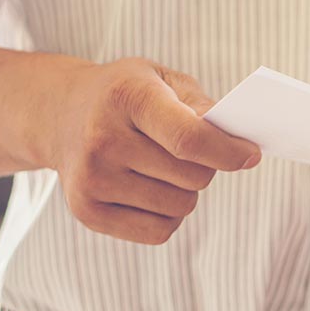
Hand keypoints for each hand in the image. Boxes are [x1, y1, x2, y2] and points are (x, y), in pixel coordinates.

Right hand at [44, 59, 259, 244]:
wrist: (59, 113)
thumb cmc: (126, 95)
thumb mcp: (162, 79)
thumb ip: (203, 107)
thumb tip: (238, 147)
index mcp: (126, 97)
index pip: (189, 138)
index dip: (229, 152)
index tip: (251, 155)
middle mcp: (102, 140)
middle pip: (193, 177)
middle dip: (206, 166)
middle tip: (188, 151)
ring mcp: (91, 180)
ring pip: (180, 207)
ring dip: (185, 191)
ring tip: (161, 166)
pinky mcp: (87, 212)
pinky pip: (159, 231)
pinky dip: (167, 215)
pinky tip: (148, 188)